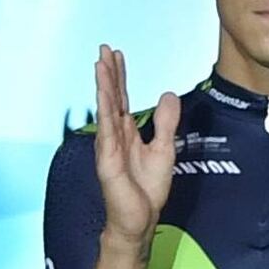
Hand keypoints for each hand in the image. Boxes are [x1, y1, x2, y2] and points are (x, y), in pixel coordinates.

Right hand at [89, 49, 180, 238]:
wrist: (139, 219)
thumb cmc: (147, 189)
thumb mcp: (164, 149)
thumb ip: (165, 122)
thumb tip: (168, 94)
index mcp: (127, 133)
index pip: (122, 98)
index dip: (120, 76)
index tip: (117, 55)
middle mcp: (114, 135)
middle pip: (111, 97)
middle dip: (108, 73)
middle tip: (104, 48)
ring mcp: (108, 146)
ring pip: (106, 109)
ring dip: (104, 85)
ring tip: (101, 63)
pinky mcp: (107, 159)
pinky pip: (107, 129)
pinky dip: (105, 109)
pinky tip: (103, 93)